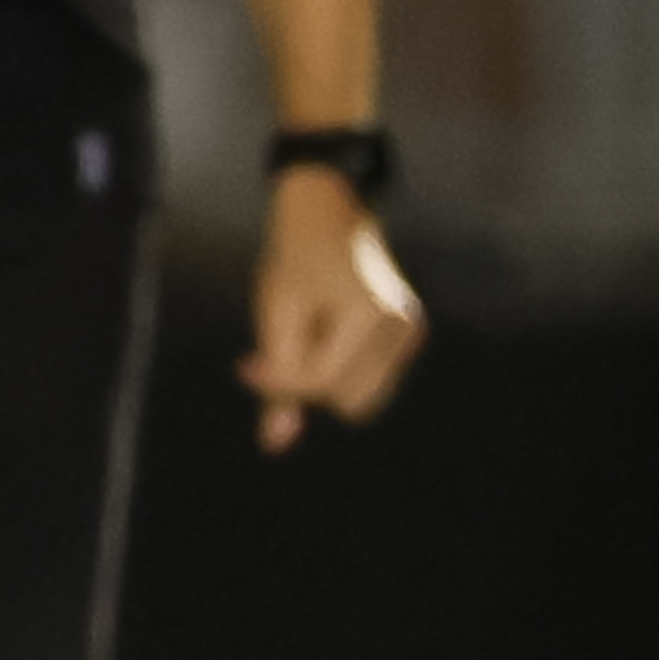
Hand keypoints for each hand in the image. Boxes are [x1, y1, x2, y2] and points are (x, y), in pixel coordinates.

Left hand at [241, 166, 422, 452]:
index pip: (320, 383)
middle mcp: (402, 327)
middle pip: (348, 404)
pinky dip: (341, 369)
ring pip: (361, 400)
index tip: (248, 365)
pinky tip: (329, 331)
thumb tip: (275, 445)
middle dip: (308, 385)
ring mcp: (411, 333)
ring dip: (325, 380)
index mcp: (370, 315)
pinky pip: (369, 381)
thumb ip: (279, 379)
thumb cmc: (294, 260)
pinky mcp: (409, 337)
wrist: (328, 215)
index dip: (277, 382)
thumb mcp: (275, 314)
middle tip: (282, 345)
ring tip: (310, 334)